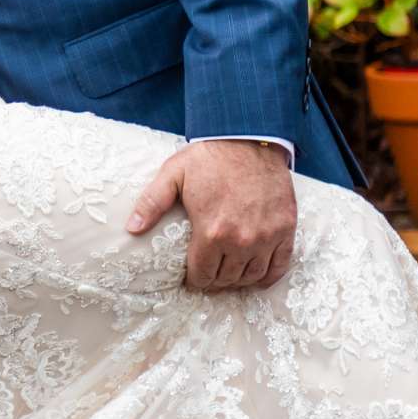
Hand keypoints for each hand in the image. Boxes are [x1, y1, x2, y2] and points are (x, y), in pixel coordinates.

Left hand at [123, 140, 296, 292]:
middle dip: (214, 280)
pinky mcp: (285, 230)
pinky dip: (268, 277)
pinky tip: (256, 275)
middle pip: (226, 279)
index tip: (192, 275)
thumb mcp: (174, 174)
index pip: (202, 276)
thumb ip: (152, 203)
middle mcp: (241, 240)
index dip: (194, 279)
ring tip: (228, 273)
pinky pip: (279, 266)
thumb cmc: (210, 157)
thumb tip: (131, 228)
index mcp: (212, 232)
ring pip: (251, 277)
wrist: (250, 138)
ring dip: (238, 280)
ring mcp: (266, 237)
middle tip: (209, 273)